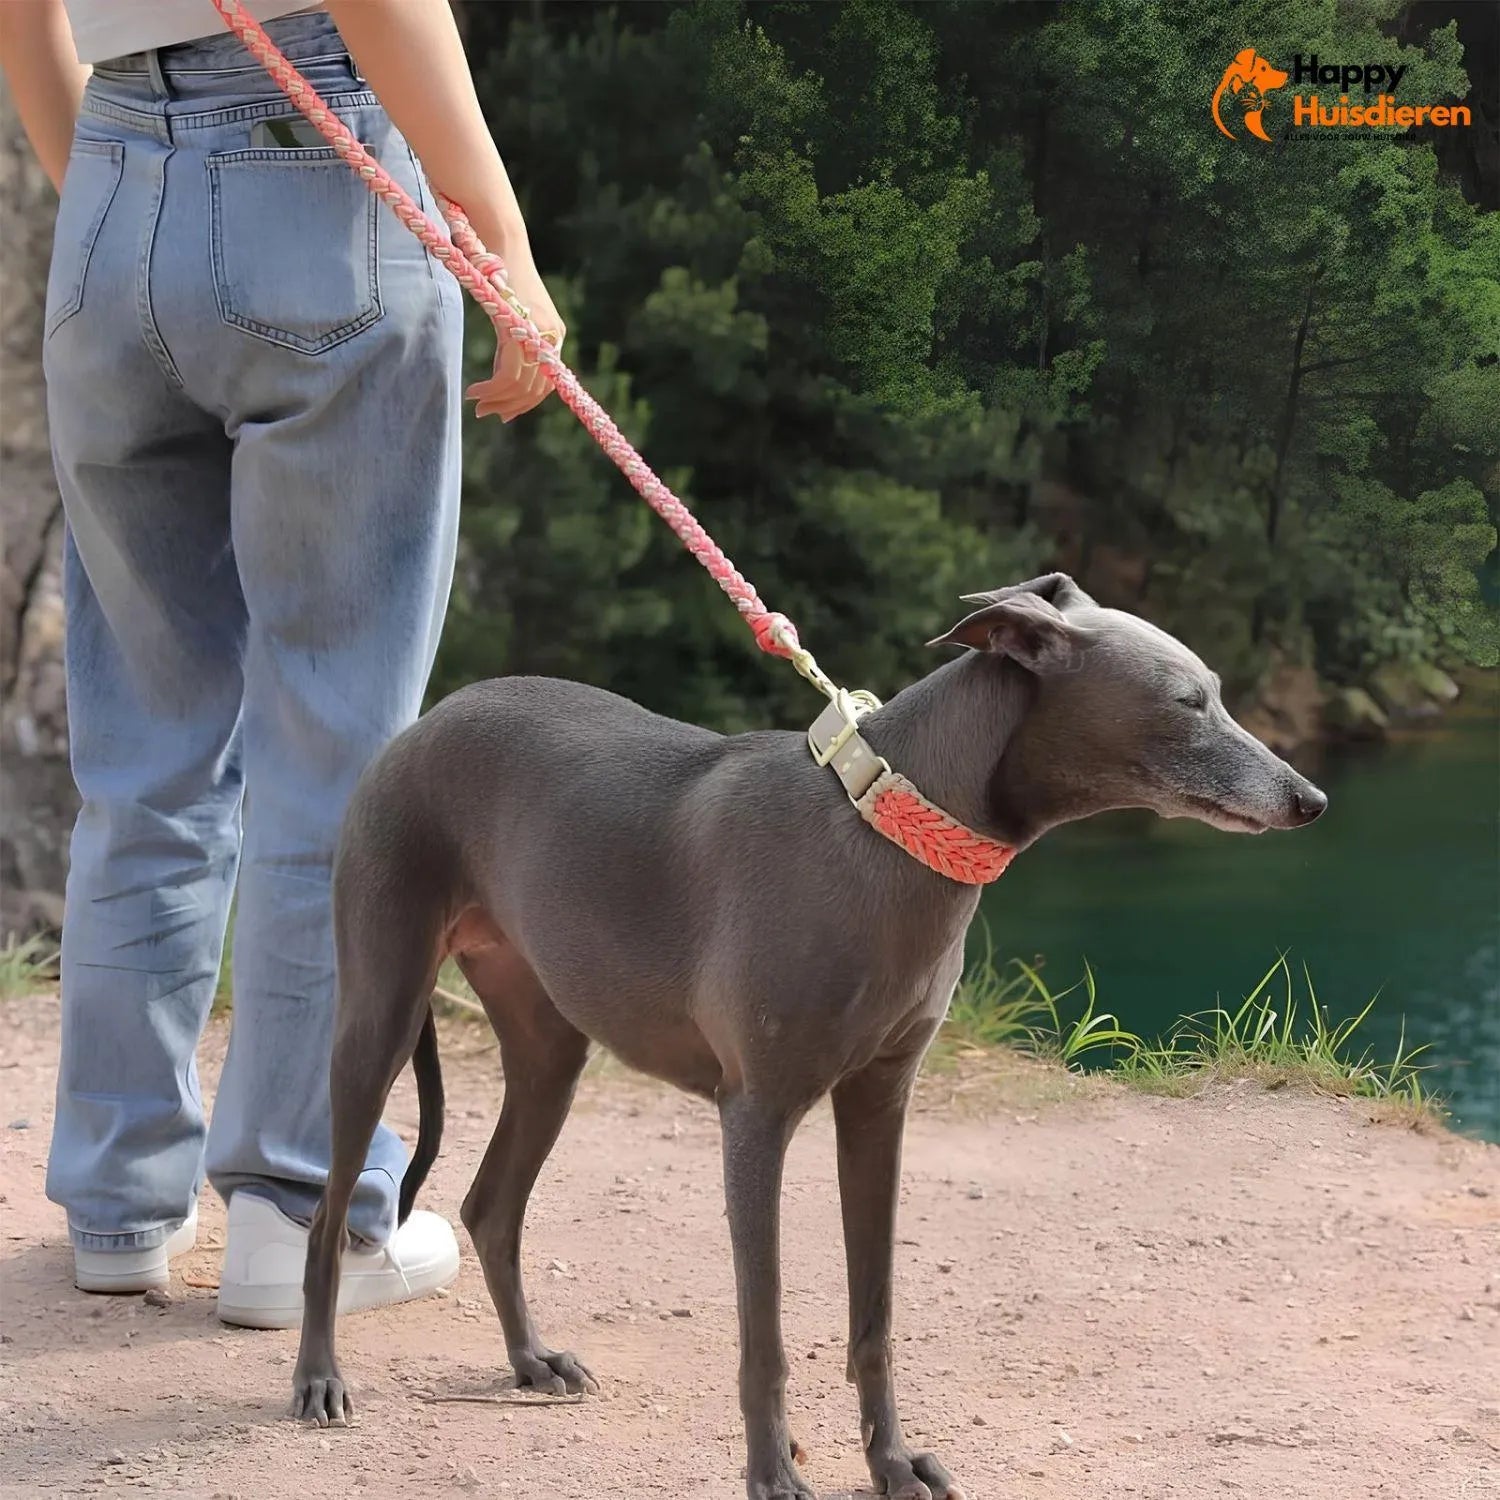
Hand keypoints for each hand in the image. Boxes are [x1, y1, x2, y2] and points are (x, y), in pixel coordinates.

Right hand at [466, 250, 565, 422]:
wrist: (499, 238)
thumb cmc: (497, 271)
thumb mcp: (509, 314)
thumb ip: (512, 343)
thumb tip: (504, 376)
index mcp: (553, 334)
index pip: (545, 383)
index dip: (525, 403)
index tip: (503, 413)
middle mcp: (552, 335)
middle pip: (536, 389)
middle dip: (509, 407)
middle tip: (485, 413)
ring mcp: (537, 332)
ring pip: (522, 385)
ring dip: (497, 401)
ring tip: (477, 405)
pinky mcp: (519, 327)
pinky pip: (509, 373)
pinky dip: (492, 389)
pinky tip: (476, 391)